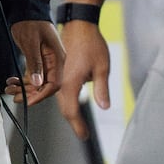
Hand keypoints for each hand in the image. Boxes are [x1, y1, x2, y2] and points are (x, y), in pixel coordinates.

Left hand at [5, 20, 63, 105]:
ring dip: (23, 88)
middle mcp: (55, 61)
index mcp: (58, 57)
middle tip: (14, 97)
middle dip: (30, 93)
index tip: (28, 101)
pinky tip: (12, 81)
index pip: (55, 84)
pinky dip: (22, 80)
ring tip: (9, 88)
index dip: (41, 95)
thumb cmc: (31, 23)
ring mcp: (47, 61)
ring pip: (38, 82)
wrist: (27, 10)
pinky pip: (33, 75)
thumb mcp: (31, 43)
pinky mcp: (39, 59)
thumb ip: (35, 63)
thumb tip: (37, 83)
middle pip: (46, 85)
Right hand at [58, 20, 111, 138]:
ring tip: (79, 124)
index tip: (84, 136)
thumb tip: (104, 107)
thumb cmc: (92, 45)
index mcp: (70, 83)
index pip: (71, 111)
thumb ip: (102, 88)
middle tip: (82, 134)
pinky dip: (66, 103)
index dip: (78, 125)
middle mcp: (60, 83)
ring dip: (69, 113)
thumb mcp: (102, 67)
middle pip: (64, 109)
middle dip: (74, 123)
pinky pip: (60, 93)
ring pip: (61, 102)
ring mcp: (58, 78)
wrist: (80, 27)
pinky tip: (73, 106)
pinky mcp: (60, 73)